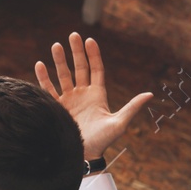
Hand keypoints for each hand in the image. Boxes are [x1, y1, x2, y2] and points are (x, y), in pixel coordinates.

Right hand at [34, 33, 152, 160]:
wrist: (83, 154)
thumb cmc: (103, 141)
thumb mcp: (119, 123)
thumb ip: (132, 107)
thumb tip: (150, 94)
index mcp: (98, 95)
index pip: (96, 69)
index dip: (93, 55)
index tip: (89, 40)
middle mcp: (82, 94)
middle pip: (79, 68)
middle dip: (76, 51)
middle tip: (72, 35)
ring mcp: (68, 99)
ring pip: (63, 75)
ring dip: (59, 61)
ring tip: (55, 45)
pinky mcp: (56, 106)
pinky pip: (48, 89)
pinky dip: (44, 77)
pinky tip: (40, 64)